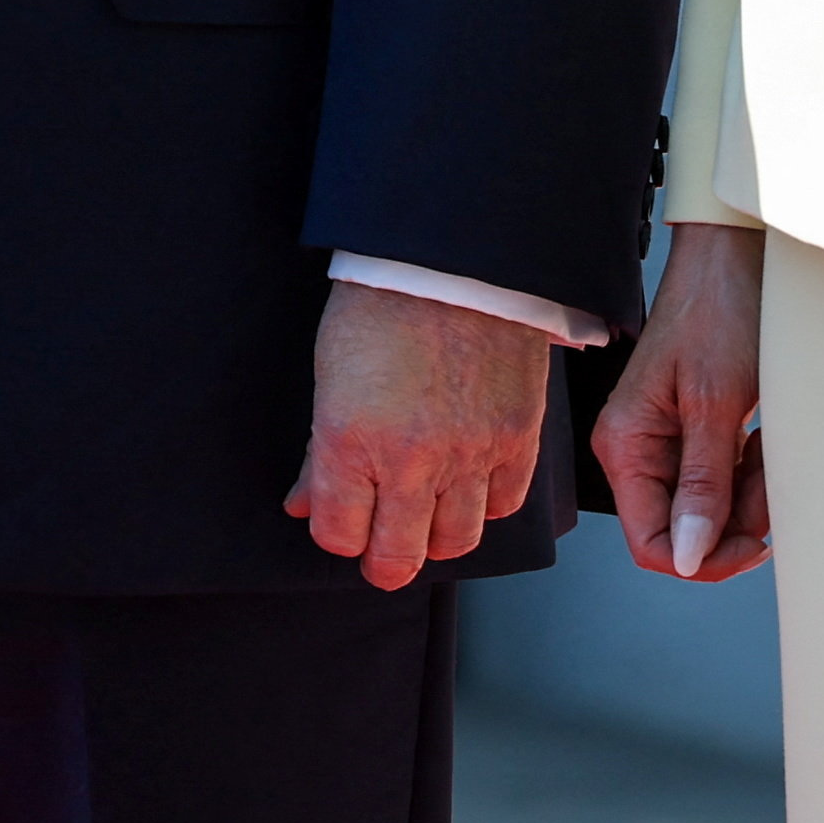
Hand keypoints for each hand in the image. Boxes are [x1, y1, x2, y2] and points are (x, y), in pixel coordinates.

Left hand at [284, 277, 561, 591]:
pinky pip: (504, 504)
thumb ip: (320, 451)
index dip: (335, 535)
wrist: (453, 259)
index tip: (338, 524)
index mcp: (349, 440)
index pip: (338, 534)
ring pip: (455, 541)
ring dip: (435, 540)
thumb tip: (305, 502)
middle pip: (398, 556)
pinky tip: (468, 487)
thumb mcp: (328, 375)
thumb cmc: (382, 304)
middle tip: (380, 555)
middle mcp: (410, 459)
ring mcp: (470, 453)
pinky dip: (485, 506)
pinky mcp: (518, 439)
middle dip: (382, 562)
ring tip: (424, 521)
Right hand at [589, 222, 770, 582]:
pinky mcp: (695, 431)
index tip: (753, 540)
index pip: (650, 543)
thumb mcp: (715, 404)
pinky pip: (725, 479)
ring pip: (712, 508)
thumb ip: (702, 485)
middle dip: (736, 517)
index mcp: (625, 446)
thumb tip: (688, 556)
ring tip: (768, 442)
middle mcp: (638, 450)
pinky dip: (753, 469)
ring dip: (751, 491)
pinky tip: (762, 433)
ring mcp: (666, 441)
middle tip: (769, 478)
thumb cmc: (717, 311)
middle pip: (685, 530)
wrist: (734, 259)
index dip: (702, 558)